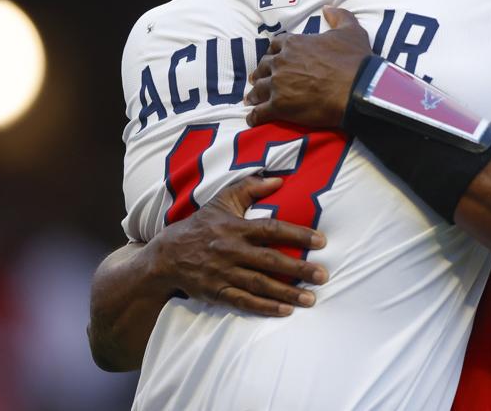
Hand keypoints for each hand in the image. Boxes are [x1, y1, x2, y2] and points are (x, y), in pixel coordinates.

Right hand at [147, 175, 328, 315]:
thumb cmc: (201, 225)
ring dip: (286, 293)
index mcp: (236, 227)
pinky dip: (265, 307)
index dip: (297, 235)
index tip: (321, 241)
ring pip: (259, 284)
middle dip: (298, 269)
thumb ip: (250, 188)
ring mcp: (223, 273)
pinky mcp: (217, 292)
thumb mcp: (222, 200)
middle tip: (323, 276)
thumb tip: (279, 180)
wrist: (166, 255)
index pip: (271, 229)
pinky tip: (286, 311)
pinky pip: (244, 302)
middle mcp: (231, 250)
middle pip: (269, 260)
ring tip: (311, 299)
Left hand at [245, 6, 370, 127]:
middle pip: (263, 66)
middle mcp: (281, 62)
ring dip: (254, 94)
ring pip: (258, 89)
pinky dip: (254, 116)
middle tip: (259, 80)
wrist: (358, 88)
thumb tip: (328, 8)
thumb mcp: (352, 31)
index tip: (273, 59)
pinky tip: (252, 120)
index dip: (273, 52)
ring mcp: (278, 84)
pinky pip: (260, 112)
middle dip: (261, 73)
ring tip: (251, 100)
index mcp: (294, 43)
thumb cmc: (354, 60)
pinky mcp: (280, 106)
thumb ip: (339, 16)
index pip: (274, 45)